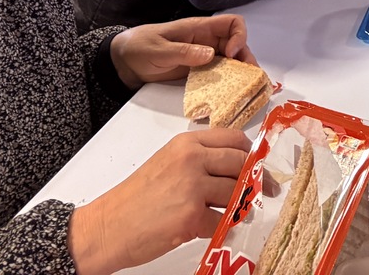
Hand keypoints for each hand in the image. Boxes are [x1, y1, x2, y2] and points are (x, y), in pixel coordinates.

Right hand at [68, 130, 252, 274]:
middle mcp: (191, 160)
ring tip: (234, 212)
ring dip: (239, 205)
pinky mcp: (191, 217)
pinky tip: (213, 228)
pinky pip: (223, 221)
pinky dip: (223, 228)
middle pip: (241, 164)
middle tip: (261, 190)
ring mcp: (192, 188)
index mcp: (186, 143)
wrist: (107, 227)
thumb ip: (199, 159)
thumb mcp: (167, 163)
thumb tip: (236, 167)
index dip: (250, 153)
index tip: (257, 165)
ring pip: (236, 193)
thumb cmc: (134, 199)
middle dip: (254, 179)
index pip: (234, 139)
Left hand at [109, 15, 254, 89]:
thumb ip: (183, 52)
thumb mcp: (159, 50)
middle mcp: (205, 41)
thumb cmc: (138, 47)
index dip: (238, 37)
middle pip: (236, 45)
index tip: (231, 55)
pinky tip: (226, 95)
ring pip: (230, 62)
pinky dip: (225, 84)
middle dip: (245, 59)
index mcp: (199, 29)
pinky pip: (217, 76)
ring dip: (239, 73)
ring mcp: (201, 57)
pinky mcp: (196, 72)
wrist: (121, 62)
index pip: (232, 24)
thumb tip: (210, 54)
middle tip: (249, 78)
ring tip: (243, 88)